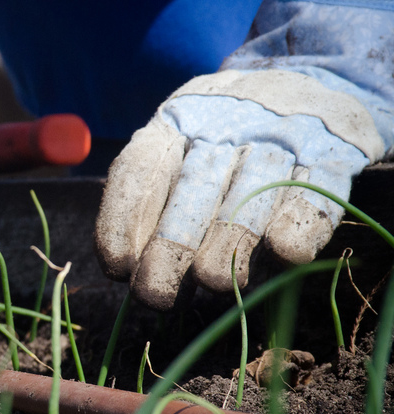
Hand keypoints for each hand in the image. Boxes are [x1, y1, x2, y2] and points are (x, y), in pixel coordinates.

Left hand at [95, 69, 384, 310]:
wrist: (312, 81)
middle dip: (171, 247)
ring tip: (215, 284)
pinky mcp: (333, 147)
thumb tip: (127, 269)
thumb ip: (155, 201)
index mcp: (177, 119)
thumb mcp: (183, 150)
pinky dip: (301, 222)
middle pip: (194, 185)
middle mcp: (226, 121)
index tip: (117, 268)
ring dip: (231, 242)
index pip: (140, 166)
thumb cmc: (227, 140)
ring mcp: (282, 132)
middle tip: (156, 295)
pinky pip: (316, 188)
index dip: (121, 219)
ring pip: (253, 191)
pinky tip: (284, 253)